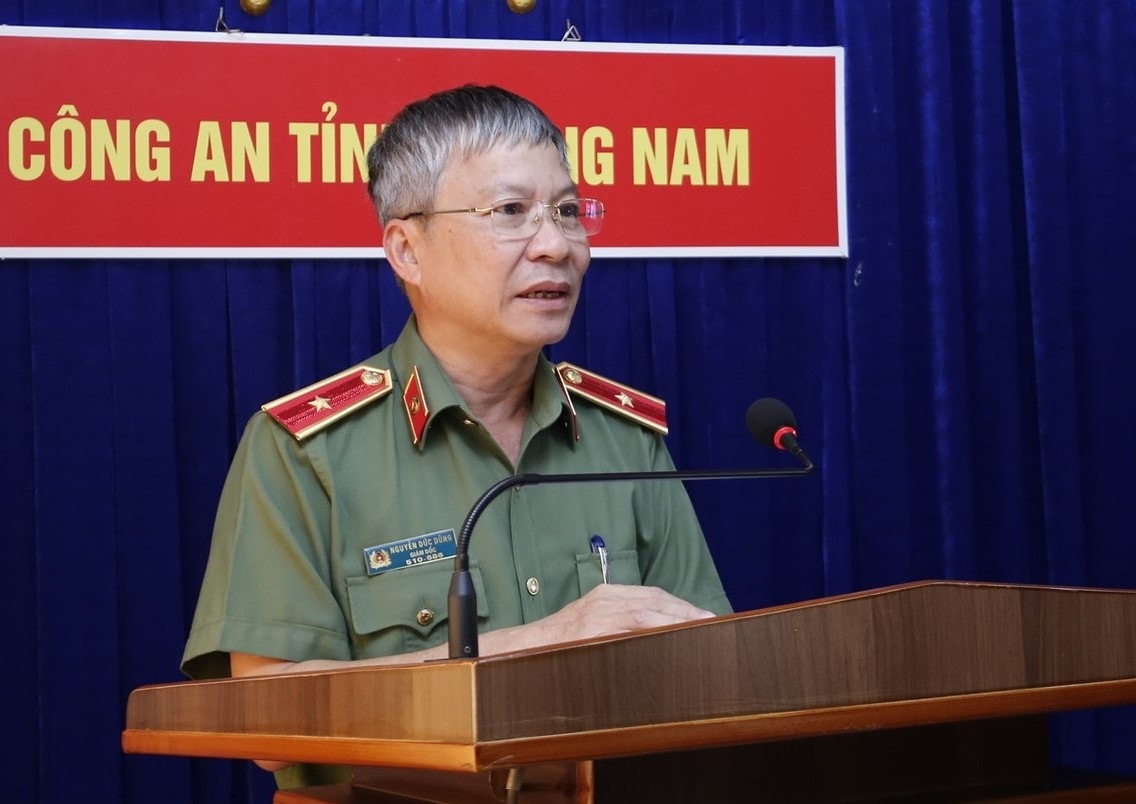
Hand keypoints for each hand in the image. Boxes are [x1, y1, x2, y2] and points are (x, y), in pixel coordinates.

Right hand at [511, 584, 714, 649]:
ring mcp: (599, 614)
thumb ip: (619, 623)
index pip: (653, 595)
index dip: (681, 605)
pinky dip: (655, 628)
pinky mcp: (594, 631)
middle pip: (657, 600)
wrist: (523, 650)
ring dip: (678, 619)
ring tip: (702, 628)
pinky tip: (673, 636)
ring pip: (649, 611)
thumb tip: (656, 634)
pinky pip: (632, 626)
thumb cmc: (560, 642)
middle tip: (713, 622)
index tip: (703, 615)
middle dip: (687, 611)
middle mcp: (605, 599)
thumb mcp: (590, 623)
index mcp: (607, 595)